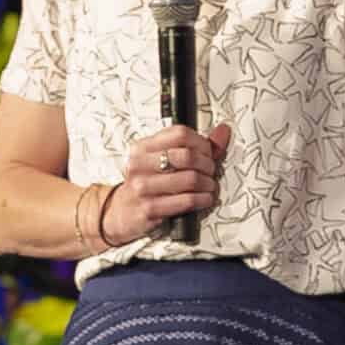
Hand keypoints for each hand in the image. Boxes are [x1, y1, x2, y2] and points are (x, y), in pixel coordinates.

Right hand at [110, 123, 231, 239]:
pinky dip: (203, 200)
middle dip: (207, 164)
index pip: (180, 134)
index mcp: (142, 147)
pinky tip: (204, 199)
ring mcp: (143, 187)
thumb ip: (194, 147)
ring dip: (208, 184)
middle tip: (211, 171)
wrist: (121, 213)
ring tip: (209, 186)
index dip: (201, 142)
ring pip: (190, 179)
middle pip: (187, 156)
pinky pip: (187, 201)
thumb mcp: (162, 160)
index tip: (208, 152)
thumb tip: (223, 131)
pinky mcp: (150, 209)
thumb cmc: (147, 184)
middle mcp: (140, 164)